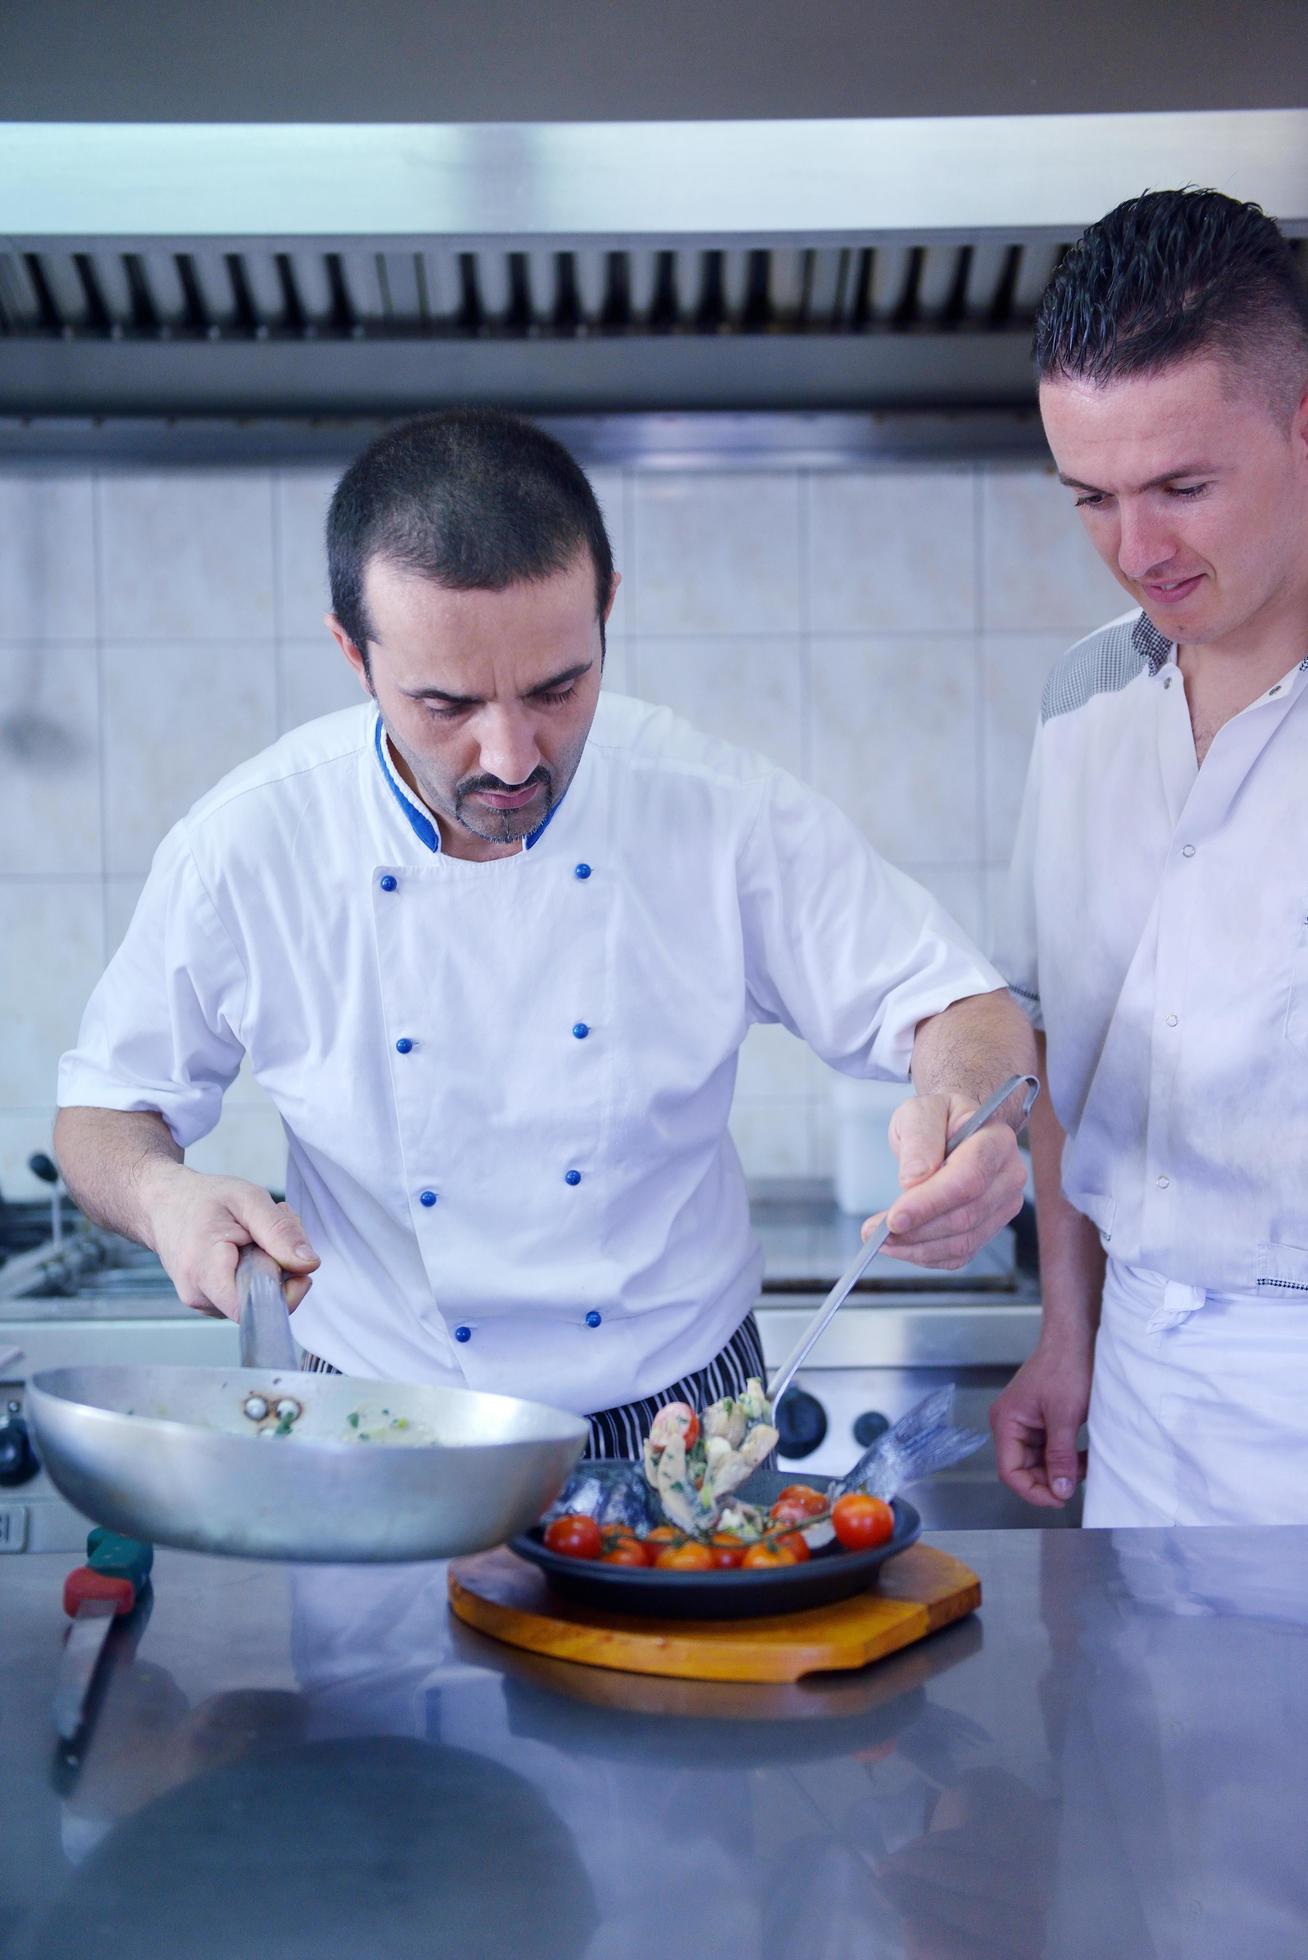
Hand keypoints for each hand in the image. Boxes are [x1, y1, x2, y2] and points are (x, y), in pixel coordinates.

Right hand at [138, 1163, 319, 1319]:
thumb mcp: (247, 1199)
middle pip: (260, 1302)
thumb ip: (279, 1231)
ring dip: (270, 1266)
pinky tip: (247, 1246)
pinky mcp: (209, 1301)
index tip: (294, 1263)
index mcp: (204, 1271)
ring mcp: (202, 1302)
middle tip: (271, 1229)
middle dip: (280, 1268)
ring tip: (254, 1234)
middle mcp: (199, 1295)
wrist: (162, 1203)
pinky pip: (246, 1294)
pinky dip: (257, 1271)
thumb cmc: (201, 1199)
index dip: (283, 1292)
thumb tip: (309, 1264)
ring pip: (256, 1298)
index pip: (252, 1309)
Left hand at [866, 1093, 1026, 1270]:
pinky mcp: (990, 1228)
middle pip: (966, 1216)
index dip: (930, 1202)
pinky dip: (926, 1255)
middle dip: (917, 1230)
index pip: (968, 1179)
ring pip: (963, 1241)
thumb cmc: (937, 1118)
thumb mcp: (918, 1112)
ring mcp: (1003, 1206)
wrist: (953, 1129)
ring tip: (881, 1239)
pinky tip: (901, 1246)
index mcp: (996, 1140)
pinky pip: (960, 1254)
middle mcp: (1009, 1176)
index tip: (894, 1218)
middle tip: (875, 1231)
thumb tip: (913, 1180)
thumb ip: (918, 1139)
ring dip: (917, 1247)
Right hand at [989, 1339, 1090, 1506]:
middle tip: (1076, 1484)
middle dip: (1049, 1481)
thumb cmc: (1067, 1367)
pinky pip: (1048, 1448)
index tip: (1060, 1499)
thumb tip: (1060, 1490)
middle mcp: (1010, 1424)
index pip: (1009, 1471)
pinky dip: (1065, 1457)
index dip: (1033, 1491)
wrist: (1076, 1337)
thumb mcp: (1065, 1416)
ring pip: (1038, 1461)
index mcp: (1006, 1422)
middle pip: (1023, 1469)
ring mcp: (1025, 1422)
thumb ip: (1061, 1456)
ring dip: (1060, 1469)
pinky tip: (1083, 1457)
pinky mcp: (1040, 1419)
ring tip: (1084, 1468)